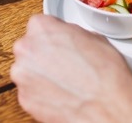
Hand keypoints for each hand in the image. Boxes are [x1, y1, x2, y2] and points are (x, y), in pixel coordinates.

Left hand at [10, 14, 131, 122]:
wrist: (109, 105)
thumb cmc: (105, 72)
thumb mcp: (93, 36)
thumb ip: (71, 33)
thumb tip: (68, 38)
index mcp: (41, 27)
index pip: (41, 25)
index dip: (55, 35)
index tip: (62, 43)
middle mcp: (26, 49)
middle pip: (31, 47)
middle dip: (45, 54)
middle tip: (66, 62)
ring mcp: (22, 76)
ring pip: (29, 70)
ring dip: (43, 74)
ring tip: (66, 81)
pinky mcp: (24, 99)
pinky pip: (31, 91)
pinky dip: (43, 92)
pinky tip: (62, 94)